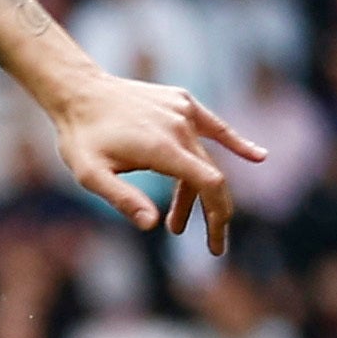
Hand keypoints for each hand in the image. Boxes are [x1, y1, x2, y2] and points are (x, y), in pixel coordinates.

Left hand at [45, 73, 266, 254]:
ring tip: (176, 224)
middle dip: (212, 214)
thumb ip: (122, 198)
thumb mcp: (91, 174)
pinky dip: (233, 143)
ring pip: (204, 158)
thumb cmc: (81, 137)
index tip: (215, 246)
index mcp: (162, 148)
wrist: (79, 91)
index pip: (208, 184)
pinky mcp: (182, 102)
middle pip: (209, 176)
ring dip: (195, 192)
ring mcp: (184, 111)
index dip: (217, 217)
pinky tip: (257, 156)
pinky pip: (213, 126)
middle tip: (208, 245)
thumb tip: (152, 225)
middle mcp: (180, 127)